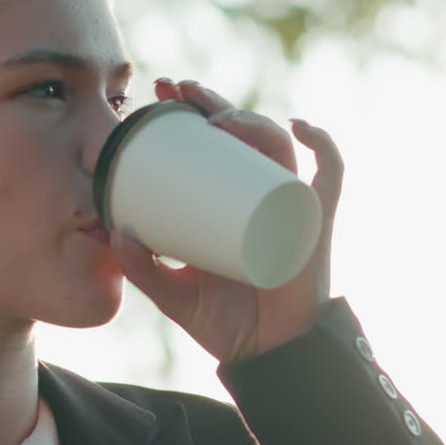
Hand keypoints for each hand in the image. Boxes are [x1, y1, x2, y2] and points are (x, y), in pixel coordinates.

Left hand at [109, 78, 343, 363]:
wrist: (267, 354)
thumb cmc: (224, 322)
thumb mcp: (173, 292)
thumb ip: (143, 269)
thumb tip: (114, 234)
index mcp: (226, 202)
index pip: (210, 143)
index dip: (189, 112)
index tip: (158, 93)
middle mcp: (259, 194)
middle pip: (241, 132)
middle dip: (210, 102)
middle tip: (175, 89)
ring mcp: (290, 204)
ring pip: (276, 145)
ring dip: (249, 120)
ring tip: (216, 118)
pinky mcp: (317, 222)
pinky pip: (331, 174)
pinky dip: (324, 146)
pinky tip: (301, 126)